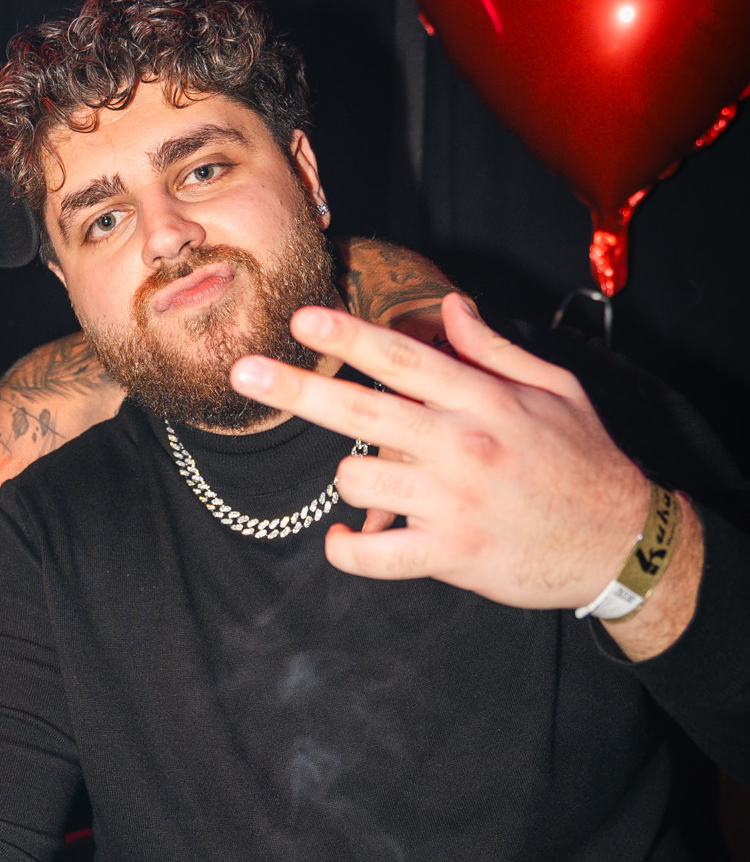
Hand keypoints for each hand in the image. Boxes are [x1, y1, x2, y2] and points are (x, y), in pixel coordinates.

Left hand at [229, 294, 669, 612]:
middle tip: (243, 372)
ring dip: (349, 478)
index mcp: (484, 400)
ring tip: (376, 481)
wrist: (618, 542)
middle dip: (296, 388)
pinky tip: (344, 538)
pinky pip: (372, 554)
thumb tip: (452, 307)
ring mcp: (452, 502)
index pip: (404, 358)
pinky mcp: (449, 554)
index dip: (349, 337)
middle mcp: (462, 446)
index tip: (302, 320)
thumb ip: (495, 350)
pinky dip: (346, 549)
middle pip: (362, 411)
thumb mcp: (555, 390)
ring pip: (357, 479)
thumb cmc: (584, 462)